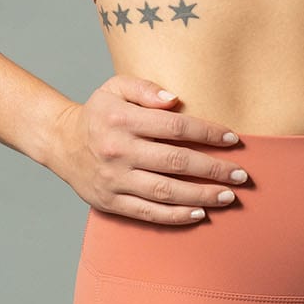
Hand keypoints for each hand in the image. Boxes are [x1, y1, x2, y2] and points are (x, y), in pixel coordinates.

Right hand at [48, 74, 251, 222]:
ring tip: (229, 196)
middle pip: (176, 162)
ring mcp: (115, 180)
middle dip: (214, 169)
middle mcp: (119, 151)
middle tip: (242, 174)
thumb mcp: (116, 87)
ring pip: (166, 192)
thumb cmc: (99, 113)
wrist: (61, 142)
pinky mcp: (111, 202)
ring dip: (202, 196)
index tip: (234, 139)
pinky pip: (149, 213)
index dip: (208, 133)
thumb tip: (175, 99)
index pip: (176, 127)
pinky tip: (200, 214)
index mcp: (123, 120)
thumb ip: (145, 88)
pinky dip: (176, 216)